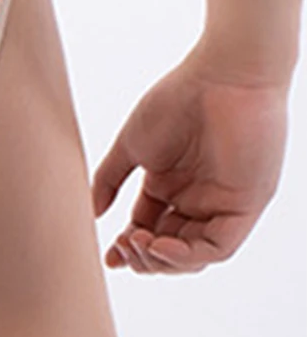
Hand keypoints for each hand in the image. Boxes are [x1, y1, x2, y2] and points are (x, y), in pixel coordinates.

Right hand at [91, 40, 289, 273]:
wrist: (221, 76)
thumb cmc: (177, 100)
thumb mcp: (132, 146)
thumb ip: (109, 180)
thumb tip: (91, 212)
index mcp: (171, 184)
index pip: (150, 228)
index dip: (129, 248)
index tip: (107, 256)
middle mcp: (198, 198)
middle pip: (171, 248)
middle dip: (143, 258)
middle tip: (120, 251)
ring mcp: (222, 203)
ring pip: (194, 254)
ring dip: (163, 260)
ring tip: (137, 245)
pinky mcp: (245, 205)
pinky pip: (219, 245)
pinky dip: (189, 255)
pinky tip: (161, 245)